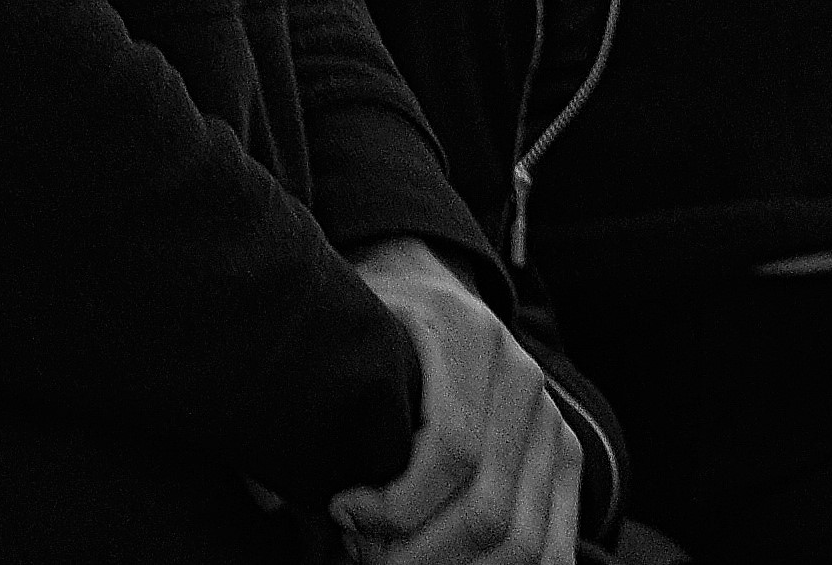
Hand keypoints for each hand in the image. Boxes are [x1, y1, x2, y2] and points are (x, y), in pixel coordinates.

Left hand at [331, 241, 583, 564]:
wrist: (437, 294)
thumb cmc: (379, 329)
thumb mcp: (349, 340)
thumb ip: (313, 407)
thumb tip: (267, 499)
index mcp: (471, 338)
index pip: (453, 448)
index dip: (395, 504)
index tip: (340, 511)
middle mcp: (524, 378)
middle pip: (487, 509)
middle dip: (416, 556)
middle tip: (363, 554)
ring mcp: (552, 419)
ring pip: (521, 537)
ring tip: (397, 561)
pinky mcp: (565, 455)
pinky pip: (554, 541)